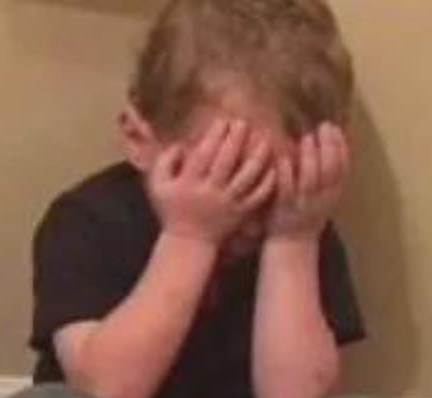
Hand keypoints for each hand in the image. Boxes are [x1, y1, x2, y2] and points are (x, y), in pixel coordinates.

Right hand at [149, 119, 275, 243]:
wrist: (189, 242)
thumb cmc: (172, 210)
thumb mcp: (157, 186)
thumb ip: (164, 162)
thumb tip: (181, 144)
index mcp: (189, 183)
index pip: (204, 154)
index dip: (215, 136)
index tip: (223, 121)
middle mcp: (210, 192)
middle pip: (226, 161)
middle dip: (236, 140)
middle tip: (244, 123)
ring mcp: (227, 203)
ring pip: (246, 178)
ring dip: (257, 158)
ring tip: (264, 140)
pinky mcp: (240, 213)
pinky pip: (257, 196)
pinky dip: (267, 182)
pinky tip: (273, 168)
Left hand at [267, 122, 349, 240]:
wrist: (291, 245)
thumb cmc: (305, 217)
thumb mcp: (322, 198)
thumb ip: (325, 177)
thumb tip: (325, 147)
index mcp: (332, 195)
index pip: (342, 169)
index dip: (341, 147)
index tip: (336, 129)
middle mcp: (321, 200)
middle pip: (329, 170)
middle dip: (329, 146)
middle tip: (323, 127)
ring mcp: (302, 203)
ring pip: (310, 178)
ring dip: (309, 156)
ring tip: (307, 138)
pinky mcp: (284, 207)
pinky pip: (286, 187)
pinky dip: (286, 171)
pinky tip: (284, 156)